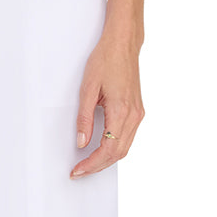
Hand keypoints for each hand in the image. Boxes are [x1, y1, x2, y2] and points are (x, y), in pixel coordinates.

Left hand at [69, 33, 144, 177]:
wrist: (123, 44)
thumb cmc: (105, 60)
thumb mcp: (87, 89)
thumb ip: (84, 118)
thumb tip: (81, 142)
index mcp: (122, 111)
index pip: (108, 149)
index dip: (91, 164)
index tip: (77, 170)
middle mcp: (134, 115)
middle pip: (118, 154)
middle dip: (98, 166)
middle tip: (79, 172)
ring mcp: (138, 114)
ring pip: (125, 148)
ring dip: (107, 160)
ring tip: (88, 164)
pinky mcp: (138, 111)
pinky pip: (128, 138)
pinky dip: (115, 149)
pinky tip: (102, 150)